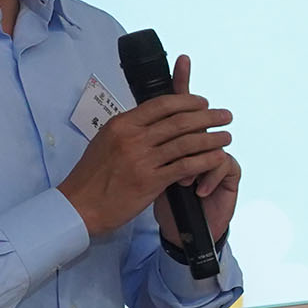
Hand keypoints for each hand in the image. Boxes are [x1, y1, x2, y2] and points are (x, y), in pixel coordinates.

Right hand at [59, 55, 235, 238]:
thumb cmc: (92, 176)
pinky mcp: (151, 181)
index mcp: (122, 124)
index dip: (187, 101)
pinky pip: (185, 166)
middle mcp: (133, 137)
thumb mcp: (106, 141)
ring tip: (227, 137)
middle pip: (179, 121)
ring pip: (186, 142)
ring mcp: (142, 159)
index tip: (203, 102)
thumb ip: (129, 130)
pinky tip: (217, 158)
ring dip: (211, 138)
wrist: (80, 206)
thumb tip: (153, 120)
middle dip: (207, 117)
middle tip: (225, 116)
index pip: (161, 104)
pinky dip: (204, 160)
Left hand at [163, 137, 242, 252]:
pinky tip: (200, 191)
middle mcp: (201, 148)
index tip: (161, 150)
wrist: (183, 229)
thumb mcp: (156, 177)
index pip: (180, 124)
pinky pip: (226, 163)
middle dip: (185, 147)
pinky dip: (212, 177)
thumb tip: (154, 138)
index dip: (173, 133)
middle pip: (198, 130)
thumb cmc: (167, 204)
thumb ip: (158, 155)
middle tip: (173, 164)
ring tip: (184, 182)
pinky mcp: (231, 173)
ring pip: (213, 144)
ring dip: (197, 163)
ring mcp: (216, 159)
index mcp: (182, 143)